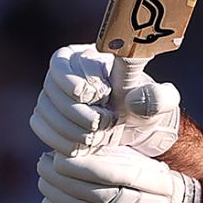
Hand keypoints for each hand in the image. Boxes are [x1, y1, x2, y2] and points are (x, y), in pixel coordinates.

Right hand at [30, 45, 181, 158]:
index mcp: (86, 55)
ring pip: (44, 110)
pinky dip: (62, 141)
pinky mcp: (46, 116)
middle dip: (80, 114)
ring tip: (102, 136)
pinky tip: (87, 146)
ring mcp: (50, 94)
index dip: (81, 87)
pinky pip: (40, 127)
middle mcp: (63, 72)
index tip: (106, 98)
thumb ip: (157, 98)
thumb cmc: (148, 109)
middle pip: (50, 91)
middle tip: (109, 123)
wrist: (137, 131)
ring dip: (73, 130)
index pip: (62, 66)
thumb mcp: (162, 102)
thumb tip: (131, 102)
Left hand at [37, 147, 200, 202]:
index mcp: (158, 180)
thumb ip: (111, 152)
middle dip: (67, 181)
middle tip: (44, 165)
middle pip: (103, 195)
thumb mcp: (138, 155)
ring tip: (44, 181)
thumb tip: (71, 146)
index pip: (117, 174)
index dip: (86, 168)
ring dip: (61, 198)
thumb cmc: (147, 173)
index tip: (60, 158)